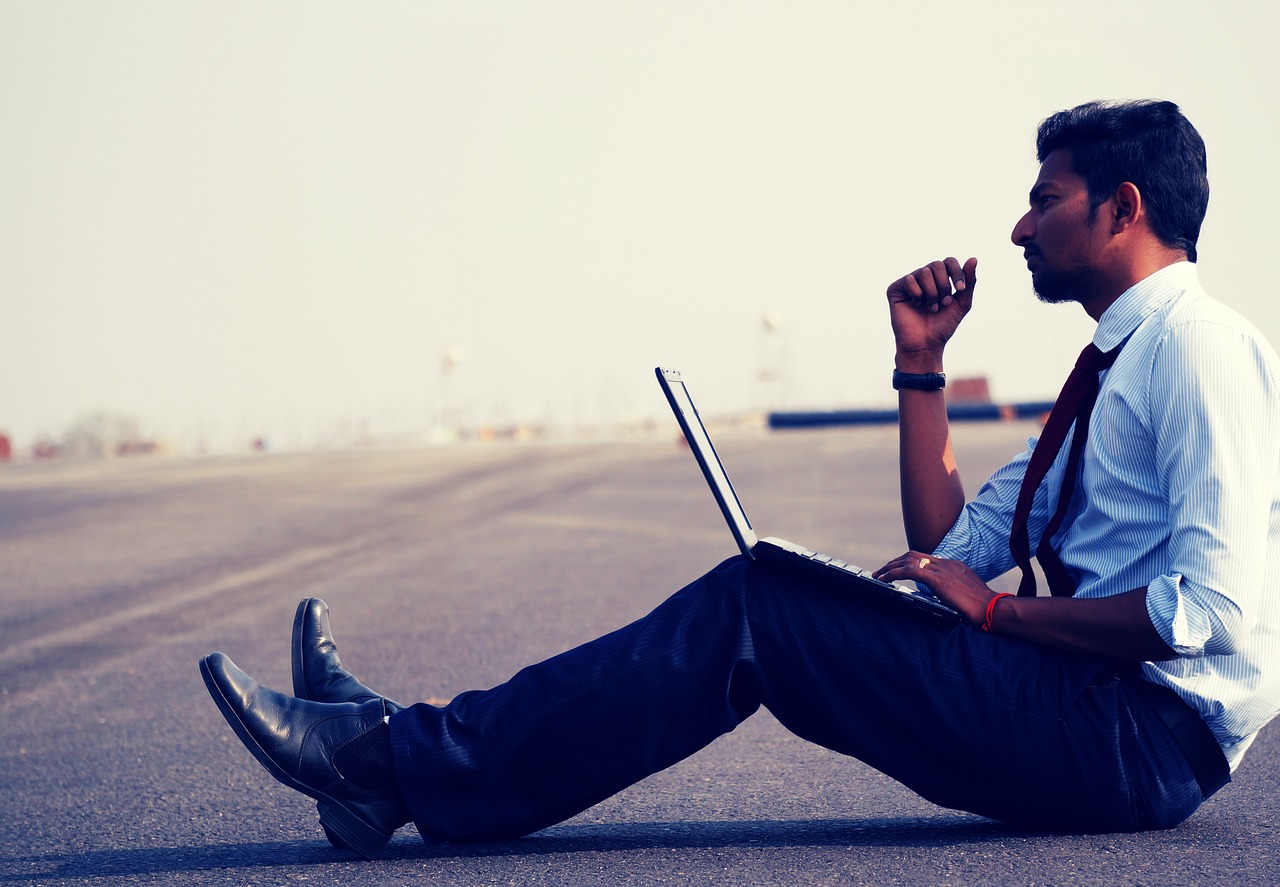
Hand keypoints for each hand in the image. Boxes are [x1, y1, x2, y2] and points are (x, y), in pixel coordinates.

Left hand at [873, 550, 992, 626]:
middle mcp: (945, 563)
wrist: (991, 607)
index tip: (898, 569)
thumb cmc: (982, 605)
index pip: (925, 558)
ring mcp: (941, 569)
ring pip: (908, 561)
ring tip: (878, 575)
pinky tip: (885, 579)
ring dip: (890, 567)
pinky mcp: (937, 579)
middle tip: (882, 571)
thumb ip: (953, 589)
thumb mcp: (966, 592)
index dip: (908, 563)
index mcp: (952, 565)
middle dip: (895, 562)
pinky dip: (893, 573)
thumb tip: (944, 595)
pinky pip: (909, 571)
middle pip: (914, 555)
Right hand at [886, 257, 976, 370]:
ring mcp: (909, 283)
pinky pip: (909, 280)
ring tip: (931, 308)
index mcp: (939, 278)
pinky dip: (917, 294)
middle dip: (944, 285)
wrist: (926, 344)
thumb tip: (974, 258)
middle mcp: (924, 277)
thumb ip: (969, 282)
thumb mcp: (962, 303)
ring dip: (932, 293)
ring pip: (924, 272)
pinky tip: (915, 305)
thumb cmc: (943, 325)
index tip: (960, 289)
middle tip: (943, 303)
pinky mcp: (895, 289)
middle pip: (937, 265)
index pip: (949, 262)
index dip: (957, 273)